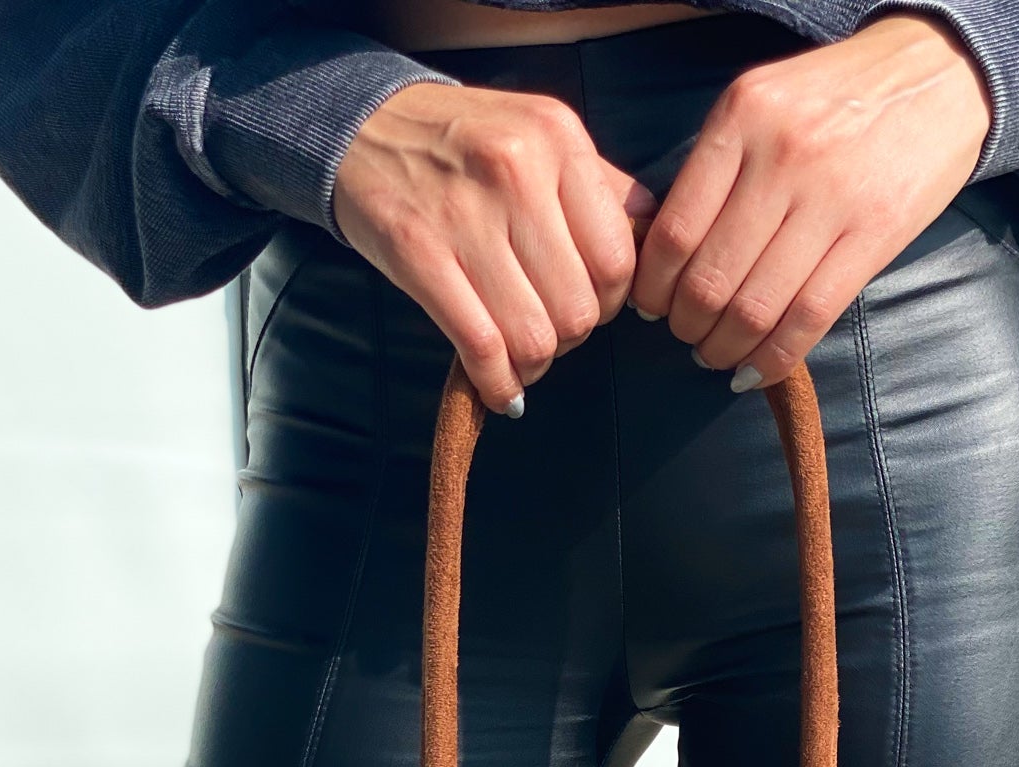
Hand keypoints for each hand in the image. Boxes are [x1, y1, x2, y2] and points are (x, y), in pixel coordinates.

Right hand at [334, 82, 655, 414]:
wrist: (364, 125)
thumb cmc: (464, 143)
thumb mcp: (540, 136)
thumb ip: (599, 185)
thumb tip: (655, 237)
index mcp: (557, 140)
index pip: (617, 261)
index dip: (609, 303)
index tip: (587, 306)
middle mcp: (516, 170)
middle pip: (578, 307)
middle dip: (570, 338)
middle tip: (550, 331)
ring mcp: (464, 212)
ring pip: (533, 334)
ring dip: (534, 364)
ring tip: (523, 357)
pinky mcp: (418, 252)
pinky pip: (479, 345)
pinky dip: (497, 383)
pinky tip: (500, 388)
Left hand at [630, 13, 990, 388]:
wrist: (937, 75)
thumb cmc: (836, 99)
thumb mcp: (763, 104)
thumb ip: (717, 166)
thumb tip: (663, 253)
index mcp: (742, 118)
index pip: (675, 231)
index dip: (654, 288)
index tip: (651, 307)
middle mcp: (782, 155)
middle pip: (710, 279)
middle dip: (687, 326)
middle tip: (686, 336)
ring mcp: (831, 197)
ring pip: (756, 307)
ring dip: (725, 348)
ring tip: (717, 354)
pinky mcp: (874, 233)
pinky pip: (810, 317)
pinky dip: (774, 358)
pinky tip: (754, 371)